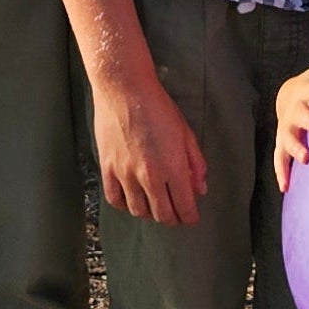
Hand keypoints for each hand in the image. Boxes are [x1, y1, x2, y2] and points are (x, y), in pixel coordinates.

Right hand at [93, 73, 207, 223]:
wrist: (124, 89)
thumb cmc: (158, 107)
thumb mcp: (185, 132)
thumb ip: (195, 164)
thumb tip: (200, 189)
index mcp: (172, 167)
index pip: (184, 206)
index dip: (190, 217)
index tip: (192, 218)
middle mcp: (149, 176)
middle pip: (162, 214)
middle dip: (173, 219)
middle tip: (176, 215)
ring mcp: (125, 174)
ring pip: (139, 211)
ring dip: (150, 213)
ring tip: (156, 207)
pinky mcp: (108, 168)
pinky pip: (115, 199)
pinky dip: (126, 205)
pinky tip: (133, 200)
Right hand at [271, 46, 308, 189]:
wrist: (288, 96)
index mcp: (307, 90)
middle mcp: (295, 110)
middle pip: (302, 115)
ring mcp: (287, 128)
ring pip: (289, 139)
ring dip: (296, 148)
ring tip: (306, 159)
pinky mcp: (282, 144)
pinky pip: (279, 159)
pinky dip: (281, 173)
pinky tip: (285, 188)